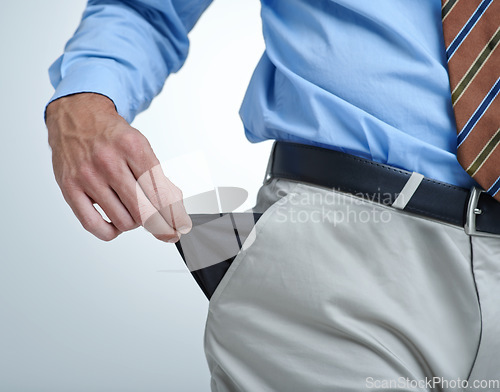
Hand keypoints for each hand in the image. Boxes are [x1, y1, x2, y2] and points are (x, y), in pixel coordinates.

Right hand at [45, 93, 190, 241]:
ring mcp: (87, 176)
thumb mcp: (141, 147)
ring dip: (134, 223)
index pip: (160, 192)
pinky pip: (93, 225)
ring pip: (122, 221)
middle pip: (143, 210)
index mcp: (133, 147)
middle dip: (157, 222)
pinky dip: (110, 232)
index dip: (174, 215)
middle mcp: (109, 161)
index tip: (180, 227)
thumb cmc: (112, 135)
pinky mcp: (69, 188)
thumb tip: (176, 212)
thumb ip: (158, 178)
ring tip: (133, 212)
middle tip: (159, 222)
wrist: (76, 116)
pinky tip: (115, 224)